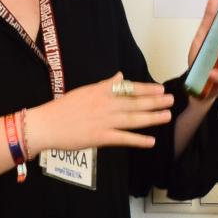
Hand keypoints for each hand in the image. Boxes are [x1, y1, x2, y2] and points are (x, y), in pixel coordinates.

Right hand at [24, 71, 175, 153]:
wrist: (46, 125)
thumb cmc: (62, 109)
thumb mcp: (84, 91)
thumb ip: (104, 85)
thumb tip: (119, 75)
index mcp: (100, 92)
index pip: (128, 88)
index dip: (146, 89)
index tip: (159, 88)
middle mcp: (105, 105)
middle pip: (135, 102)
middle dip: (155, 101)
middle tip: (171, 100)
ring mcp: (104, 121)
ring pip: (133, 119)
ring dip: (152, 118)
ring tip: (166, 116)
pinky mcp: (100, 137)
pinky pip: (123, 139)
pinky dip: (138, 140)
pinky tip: (151, 141)